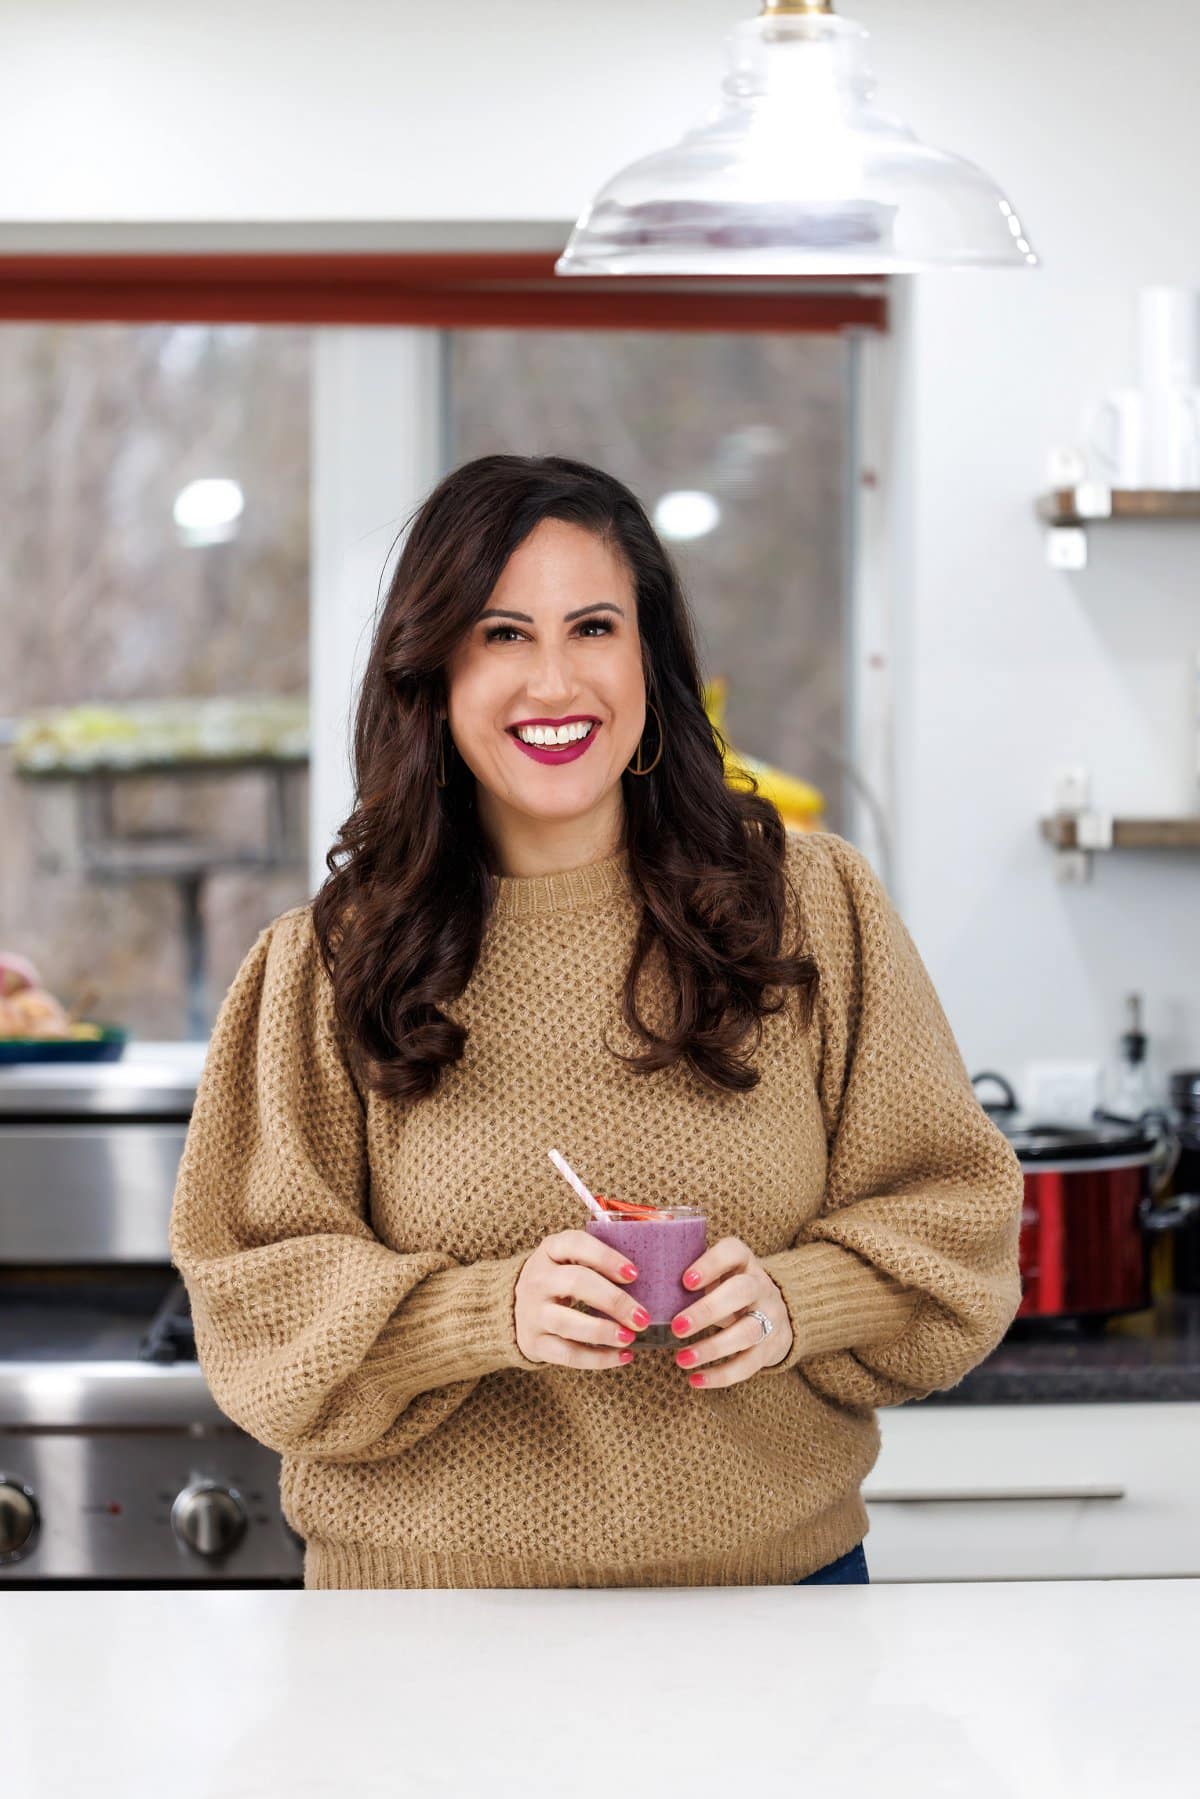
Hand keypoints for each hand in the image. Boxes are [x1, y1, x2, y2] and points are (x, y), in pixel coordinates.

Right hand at [513, 1229, 648, 1368]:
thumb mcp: (569, 1259)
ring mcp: (533, 1312)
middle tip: (642, 1316)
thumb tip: (653, 1273)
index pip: (575, 1244)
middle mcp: (537, 1279)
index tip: (634, 1274)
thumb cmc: (559, 1278)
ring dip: (603, 1331)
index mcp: (550, 1250)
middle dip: (613, 1300)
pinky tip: (623, 1356)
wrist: (515, 1308)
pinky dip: (597, 1359)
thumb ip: (599, 1259)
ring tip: (631, 1337)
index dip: (606, 1258)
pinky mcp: (534, 1342)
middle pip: (576, 1283)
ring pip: (567, 1322)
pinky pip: (567, 1354)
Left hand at [669, 1235, 793, 1386]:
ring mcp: (770, 1317)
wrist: (776, 1314)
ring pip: (747, 1331)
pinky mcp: (770, 1347)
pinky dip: (722, 1375)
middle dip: (708, 1310)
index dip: (711, 1264)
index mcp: (744, 1262)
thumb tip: (641, 1283)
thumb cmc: (730, 1289)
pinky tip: (695, 1380)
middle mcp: (761, 1286)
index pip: (733, 1252)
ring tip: (681, 1359)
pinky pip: (749, 1364)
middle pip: (742, 1291)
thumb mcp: (720, 1274)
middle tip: (677, 1326)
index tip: (685, 1280)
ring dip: (713, 1347)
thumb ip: (691, 1276)